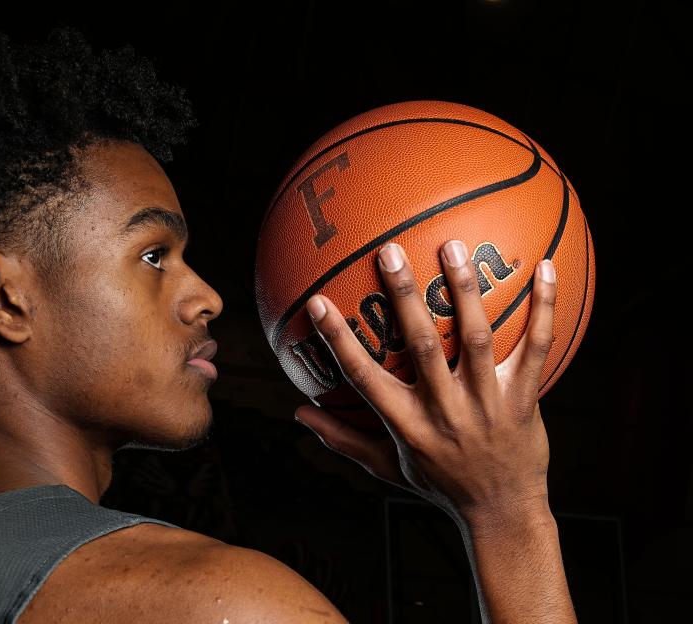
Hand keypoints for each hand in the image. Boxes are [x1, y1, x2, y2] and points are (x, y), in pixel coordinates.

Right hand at [294, 240, 556, 524]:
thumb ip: (342, 438)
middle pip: (423, 346)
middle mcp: (445, 410)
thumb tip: (299, 412)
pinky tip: (544, 266)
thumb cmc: (439, 485)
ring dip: (465, 290)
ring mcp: (488, 403)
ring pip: (477, 339)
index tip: (318, 302)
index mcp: (406, 425)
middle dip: (404, 297)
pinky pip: (538, 347)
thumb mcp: (386, 466)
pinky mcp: (525, 398)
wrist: (503, 513)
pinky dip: (543, 307)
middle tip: (389, 251)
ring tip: (453, 245)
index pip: (364, 377)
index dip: (339, 340)